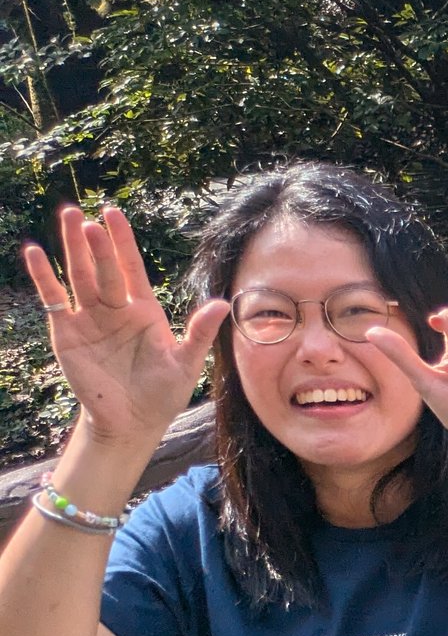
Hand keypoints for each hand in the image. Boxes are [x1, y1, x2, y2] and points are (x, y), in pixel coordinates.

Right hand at [20, 206, 227, 447]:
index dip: (123, 241)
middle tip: (85, 217)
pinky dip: (44, 276)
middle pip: (103, 268)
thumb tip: (223, 304)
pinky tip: (35, 252)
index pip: (131, 267)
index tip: (113, 213)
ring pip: (78, 276)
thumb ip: (199, 333)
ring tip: (67, 220)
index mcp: (144, 310)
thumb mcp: (185, 363)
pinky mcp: (67, 332)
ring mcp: (89, 317)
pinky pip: (54, 299)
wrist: (132, 422)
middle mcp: (115, 308)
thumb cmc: (163, 393)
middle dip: (95, 243)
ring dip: (72, 249)